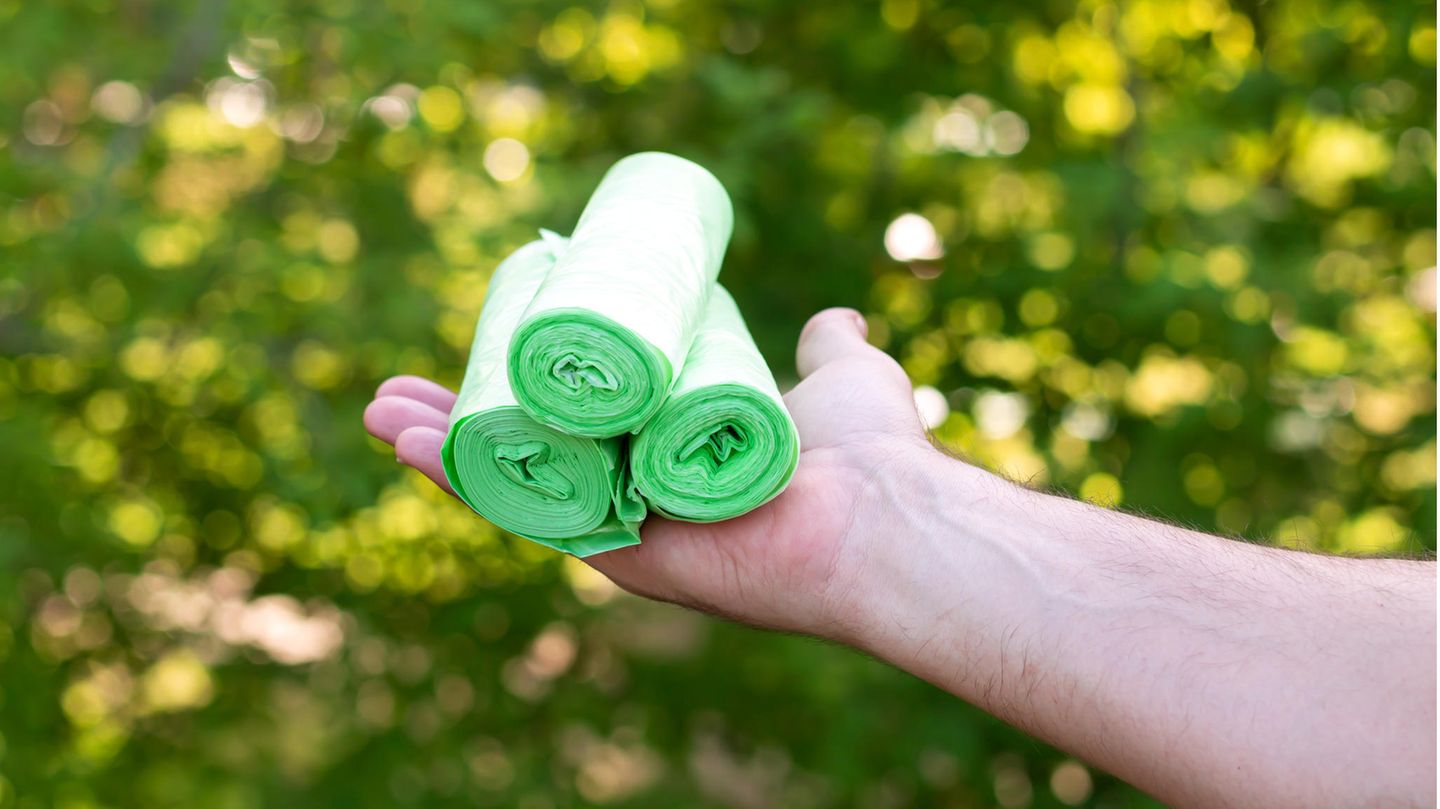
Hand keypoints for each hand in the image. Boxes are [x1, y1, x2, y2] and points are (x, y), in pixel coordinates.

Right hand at [363, 308, 931, 636]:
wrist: (884, 512)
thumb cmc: (870, 454)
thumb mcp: (842, 379)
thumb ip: (829, 352)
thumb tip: (833, 322)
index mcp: (671, 457)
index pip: (582, 421)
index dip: (528, 386)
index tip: (487, 342)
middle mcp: (640, 497)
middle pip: (533, 451)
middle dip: (461, 419)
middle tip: (394, 389)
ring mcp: (627, 529)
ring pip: (516, 481)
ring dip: (442, 446)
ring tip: (379, 410)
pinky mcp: (622, 556)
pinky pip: (530, 517)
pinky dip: (468, 482)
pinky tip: (414, 445)